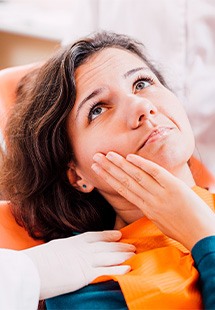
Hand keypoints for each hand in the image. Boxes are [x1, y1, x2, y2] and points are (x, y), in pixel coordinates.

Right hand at [23, 230, 134, 298]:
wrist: (32, 270)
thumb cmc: (39, 260)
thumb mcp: (55, 248)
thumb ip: (67, 248)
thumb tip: (70, 251)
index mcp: (74, 241)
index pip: (95, 236)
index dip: (109, 235)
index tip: (118, 234)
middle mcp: (83, 249)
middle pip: (106, 246)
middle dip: (120, 246)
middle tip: (132, 245)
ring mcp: (85, 261)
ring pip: (109, 256)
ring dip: (123, 255)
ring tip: (134, 254)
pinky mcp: (85, 275)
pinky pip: (106, 271)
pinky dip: (118, 270)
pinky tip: (128, 268)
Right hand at [92, 152, 214, 249]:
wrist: (203, 236)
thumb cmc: (183, 230)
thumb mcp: (161, 221)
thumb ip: (151, 207)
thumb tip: (144, 197)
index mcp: (146, 209)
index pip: (123, 190)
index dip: (108, 179)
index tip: (97, 170)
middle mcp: (150, 201)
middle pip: (125, 181)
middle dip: (108, 169)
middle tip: (95, 158)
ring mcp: (161, 194)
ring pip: (136, 176)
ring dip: (120, 164)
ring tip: (107, 155)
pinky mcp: (174, 188)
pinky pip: (155, 173)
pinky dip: (142, 164)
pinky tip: (130, 157)